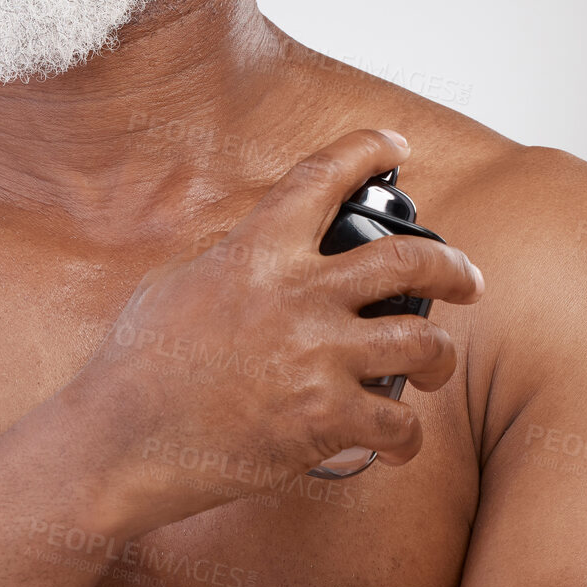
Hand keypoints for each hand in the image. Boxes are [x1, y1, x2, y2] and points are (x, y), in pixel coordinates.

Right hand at [73, 128, 484, 520]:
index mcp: (257, 250)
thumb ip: (231, 258)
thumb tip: (260, 250)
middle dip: (453, 269)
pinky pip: (399, 424)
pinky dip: (405, 437)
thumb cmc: (137, 363)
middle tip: (467, 281)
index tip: (394, 145)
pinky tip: (395, 441)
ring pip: (423, 343)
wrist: (119, 440)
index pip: (323, 176)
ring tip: (434, 367)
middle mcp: (297, 294)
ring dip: (439, 357)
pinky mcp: (323, 422)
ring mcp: (316, 358)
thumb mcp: (177, 282)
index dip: (369, 149)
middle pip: (409, 261)